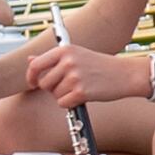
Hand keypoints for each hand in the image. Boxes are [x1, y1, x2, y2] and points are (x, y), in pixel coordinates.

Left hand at [26, 40, 145, 109]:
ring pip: (55, 95)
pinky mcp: (81, 91)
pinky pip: (63, 103)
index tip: (33, 82)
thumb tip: (30, 59)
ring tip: (80, 87)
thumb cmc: (100, 65)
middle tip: (68, 85)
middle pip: (44, 84)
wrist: (124, 74)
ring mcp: (75, 76)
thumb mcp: (75, 55)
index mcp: (65, 50)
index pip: (36, 65)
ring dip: (64, 96)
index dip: (31, 77)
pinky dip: (71, 103)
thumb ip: (51, 58)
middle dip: (53, 89)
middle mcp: (68, 61)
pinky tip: (83, 95)